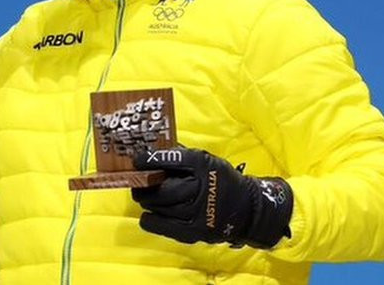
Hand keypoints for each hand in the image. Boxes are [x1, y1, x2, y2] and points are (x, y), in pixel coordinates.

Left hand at [132, 147, 292, 248]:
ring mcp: (195, 212)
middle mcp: (198, 188)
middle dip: (143, 184)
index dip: (148, 159)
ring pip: (158, 206)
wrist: (246, 208)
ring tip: (145, 196)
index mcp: (202, 165)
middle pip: (160, 188)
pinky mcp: (192, 231)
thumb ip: (181, 156)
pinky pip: (160, 225)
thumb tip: (152, 151)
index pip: (170, 160)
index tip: (137, 160)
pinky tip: (150, 213)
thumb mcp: (205, 160)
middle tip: (138, 182)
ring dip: (147, 200)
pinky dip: (150, 219)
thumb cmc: (221, 179)